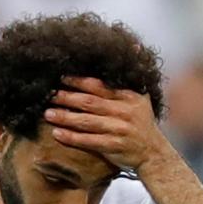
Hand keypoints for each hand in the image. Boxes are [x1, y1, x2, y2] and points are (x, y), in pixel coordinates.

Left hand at [43, 76, 172, 171]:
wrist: (154, 154)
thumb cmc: (142, 126)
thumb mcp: (141, 100)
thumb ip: (128, 82)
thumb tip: (132, 49)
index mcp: (128, 97)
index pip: (99, 86)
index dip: (78, 82)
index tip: (61, 78)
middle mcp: (124, 111)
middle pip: (90, 102)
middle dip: (67, 98)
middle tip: (49, 95)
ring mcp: (119, 129)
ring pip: (87, 121)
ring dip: (65, 117)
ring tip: (48, 114)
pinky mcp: (114, 146)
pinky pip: (89, 141)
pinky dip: (72, 137)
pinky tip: (58, 134)